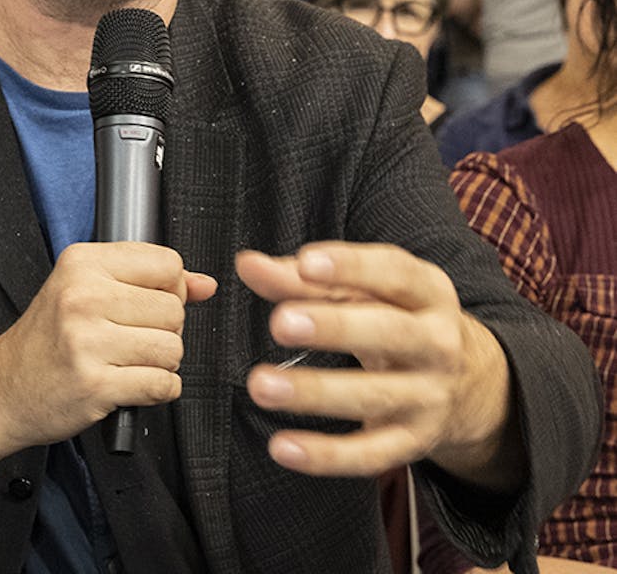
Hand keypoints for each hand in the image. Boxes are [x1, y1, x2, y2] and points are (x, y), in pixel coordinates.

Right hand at [0, 241, 215, 523]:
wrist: (2, 389)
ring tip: (130, 362)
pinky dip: (158, 390)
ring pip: (172, 348)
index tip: (150, 304)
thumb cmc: (46, 338)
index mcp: (83, 263)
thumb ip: (148, 280)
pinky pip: (162, 385)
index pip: (167, 263)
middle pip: (174, 309)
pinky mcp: (95, 385)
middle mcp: (84, 296)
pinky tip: (131, 383)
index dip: (171, 288)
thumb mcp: (86, 289)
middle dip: (165, 330)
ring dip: (162, 363)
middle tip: (133, 339)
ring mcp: (88, 342)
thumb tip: (205, 284)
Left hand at [237, 243, 521, 488]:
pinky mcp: (414, 443)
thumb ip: (304, 277)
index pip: (394, 272)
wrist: (469, 384)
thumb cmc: (395, 316)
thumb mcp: (366, 290)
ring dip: (316, 392)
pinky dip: (326, 456)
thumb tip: (248, 263)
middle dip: (335, 327)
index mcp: (428, 292)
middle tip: (280, 323)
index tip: (305, 262)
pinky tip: (282, 447)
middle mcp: (438, 343)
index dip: (350, 266)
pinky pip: (371, 455)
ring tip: (261, 384)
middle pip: (390, 333)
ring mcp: (430, 397)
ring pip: (375, 396)